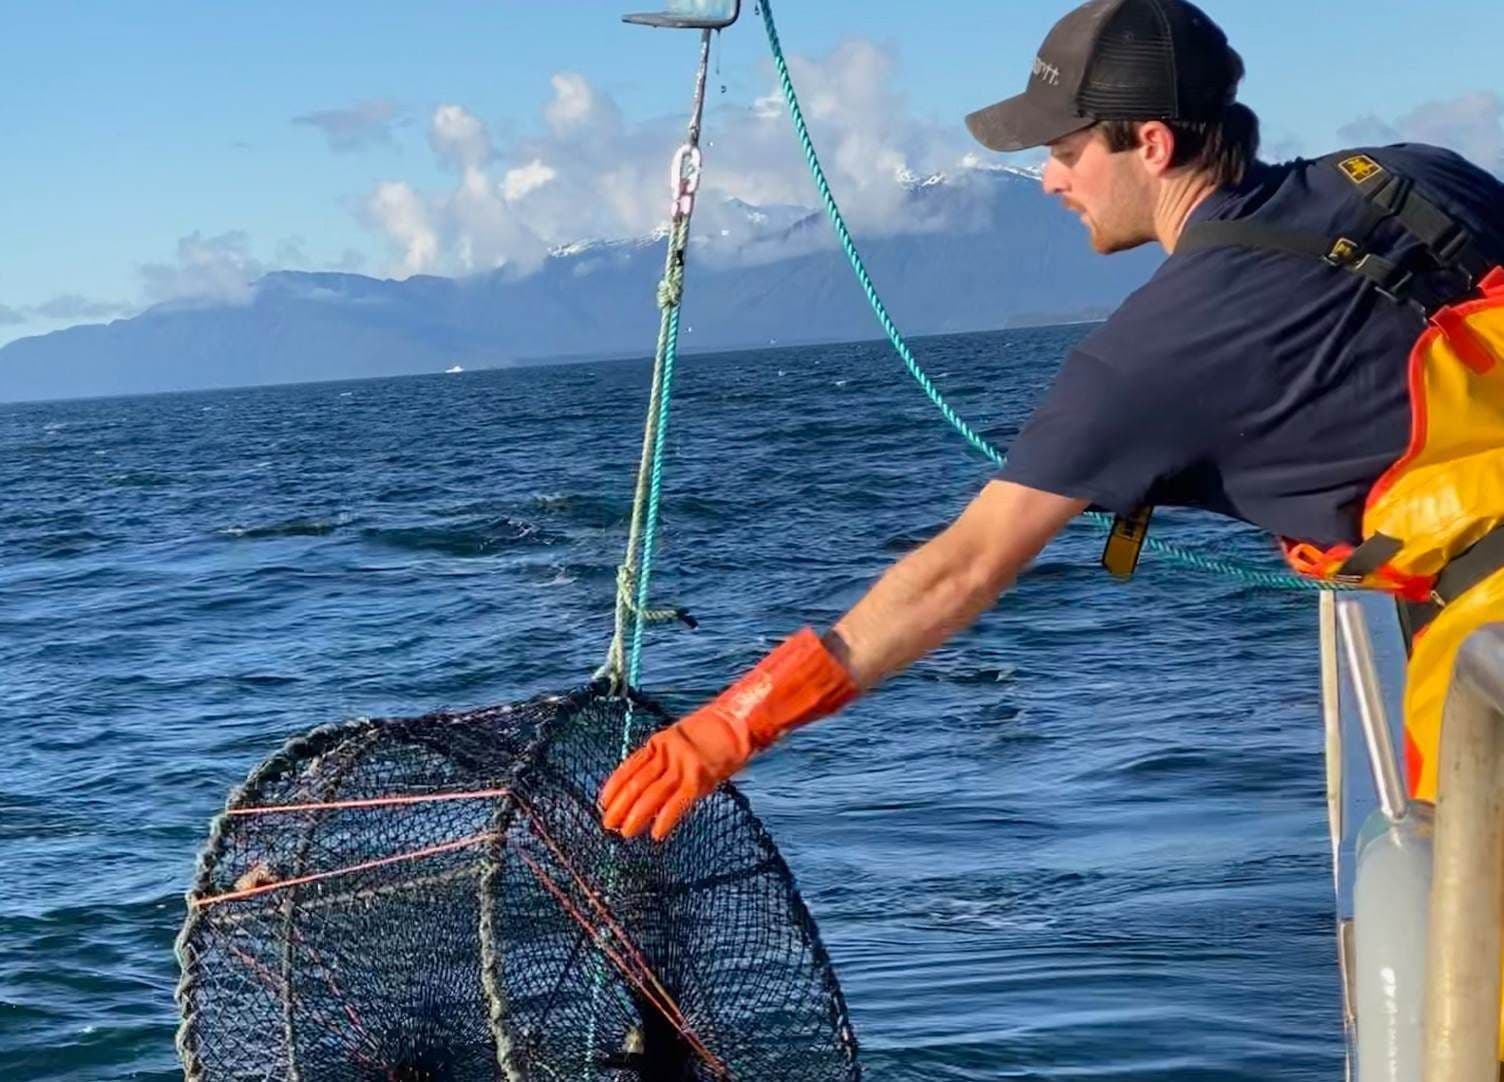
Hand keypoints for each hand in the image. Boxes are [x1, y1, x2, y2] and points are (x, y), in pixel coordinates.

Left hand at [598, 628, 856, 840]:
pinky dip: (665, 820)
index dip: (615, 785)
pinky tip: (656, 835)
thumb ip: (668, 755)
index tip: (603, 802)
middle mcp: (668, 751)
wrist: (742, 719)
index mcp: (661, 740)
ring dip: (636, 816)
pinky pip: (678, 803)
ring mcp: (684, 763)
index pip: (629, 765)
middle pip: (637, 782)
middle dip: (620, 805)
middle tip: (607, 825)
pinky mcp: (700, 776)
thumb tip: (653, 778)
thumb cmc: (718, 731)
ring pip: (652, 794)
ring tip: (623, 833)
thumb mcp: (686, 737)